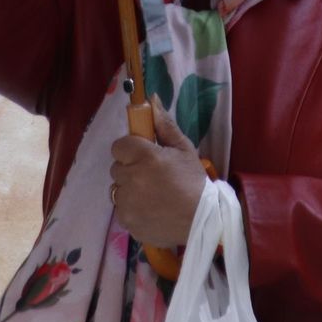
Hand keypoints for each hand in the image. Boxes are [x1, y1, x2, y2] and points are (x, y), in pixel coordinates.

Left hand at [109, 95, 207, 246]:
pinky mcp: (127, 221)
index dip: (131, 151)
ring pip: (117, 189)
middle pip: (117, 168)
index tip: (145, 157)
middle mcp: (131, 178)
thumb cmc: (194, 182)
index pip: (119, 146)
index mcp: (144, 156)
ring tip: (153, 196)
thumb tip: (151, 100)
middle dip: (131, 169)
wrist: (203, 221)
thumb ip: (164, 125)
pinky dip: (132, 209)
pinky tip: (152, 210)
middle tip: (153, 177)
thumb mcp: (184, 149)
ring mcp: (127, 202)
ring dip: (129, 190)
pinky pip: (122, 209)